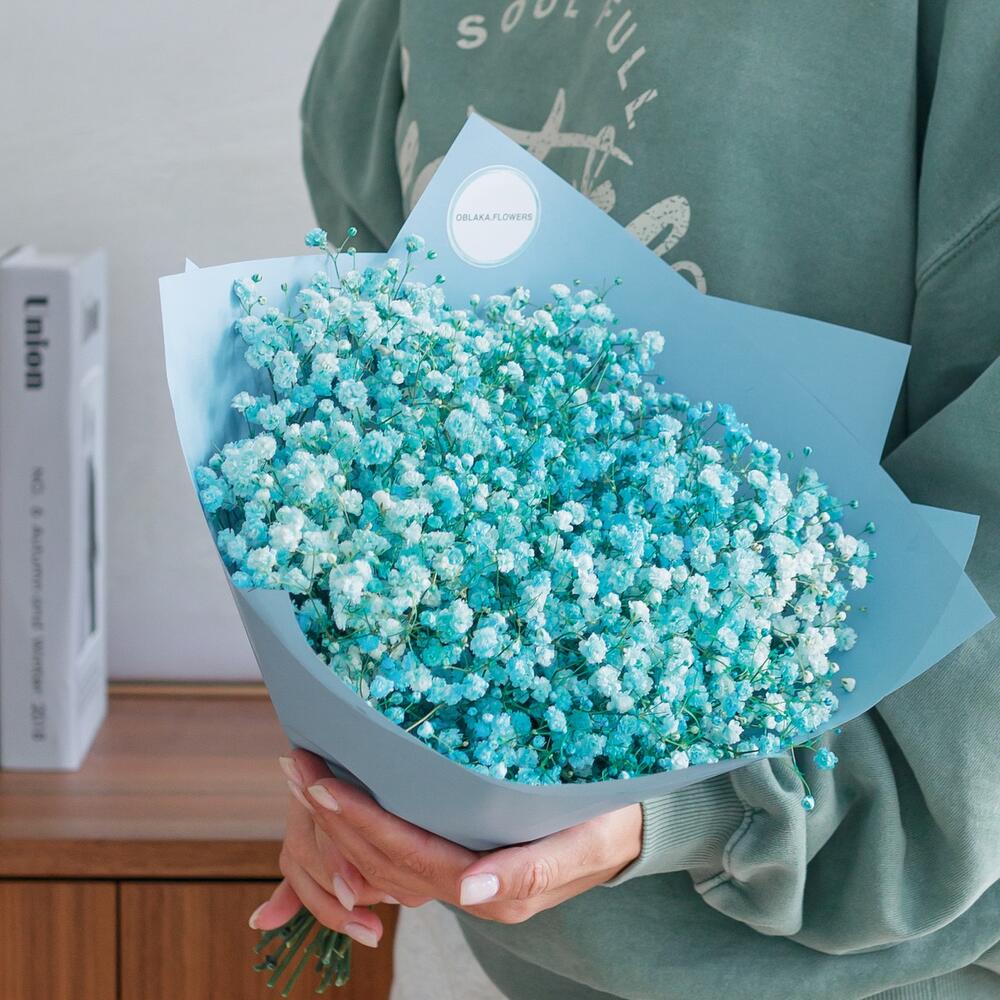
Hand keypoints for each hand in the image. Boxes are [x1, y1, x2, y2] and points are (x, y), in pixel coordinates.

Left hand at [251, 749, 642, 931]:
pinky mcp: (462, 861)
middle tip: (296, 767)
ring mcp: (464, 881)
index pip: (410, 857)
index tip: (322, 785)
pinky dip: (361, 832)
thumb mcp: (583, 843)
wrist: (630, 828)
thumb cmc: (611, 822)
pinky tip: (336, 805)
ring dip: (338, 823)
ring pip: (384, 864)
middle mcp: (470, 891)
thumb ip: (530, 871)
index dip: (362, 822)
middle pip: (385, 863)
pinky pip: (400, 857)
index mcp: (494, 889)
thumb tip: (471, 888)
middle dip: (334, 818)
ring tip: (303, 778)